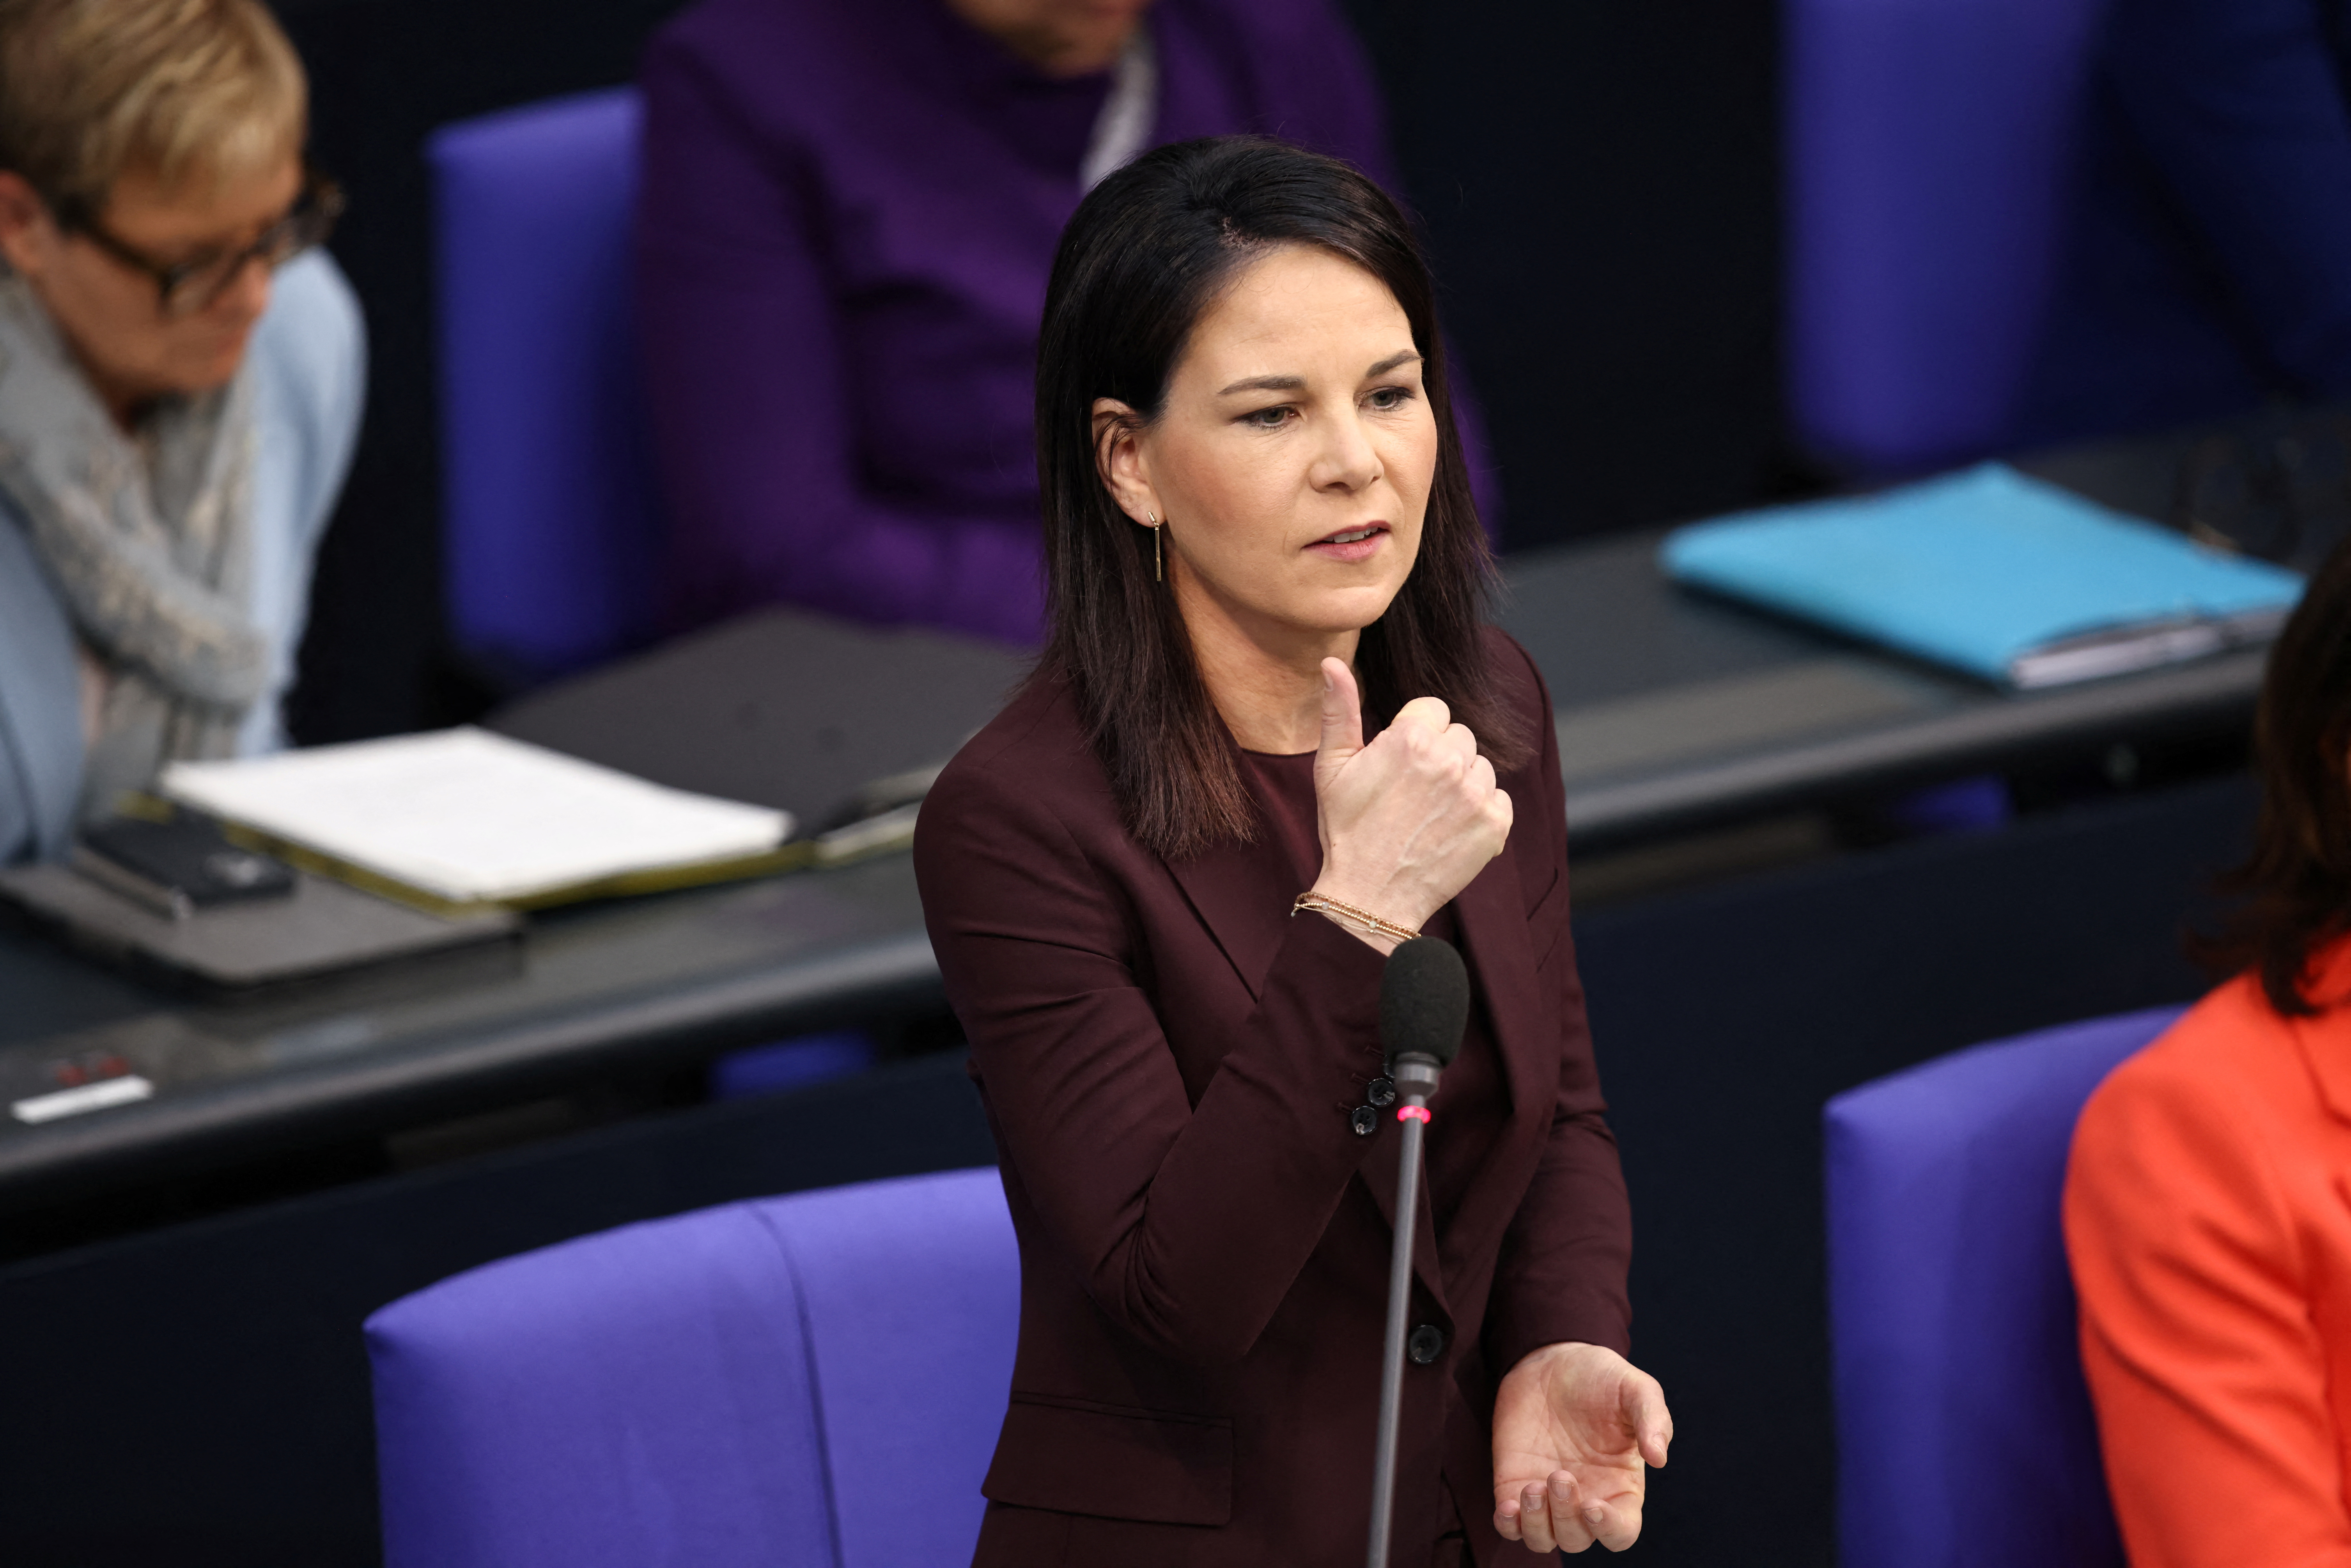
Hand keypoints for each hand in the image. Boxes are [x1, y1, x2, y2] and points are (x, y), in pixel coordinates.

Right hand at [1309, 658, 1511, 948]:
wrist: (1370, 896)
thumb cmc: (1346, 830)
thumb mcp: (1331, 767)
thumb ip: (1339, 710)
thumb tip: (1332, 662)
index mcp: (1410, 739)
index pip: (1433, 709)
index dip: (1414, 733)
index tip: (1400, 763)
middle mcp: (1449, 761)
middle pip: (1459, 735)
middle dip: (1439, 755)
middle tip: (1412, 792)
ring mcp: (1475, 794)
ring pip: (1480, 765)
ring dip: (1461, 782)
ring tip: (1430, 811)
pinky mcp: (1495, 824)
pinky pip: (1499, 798)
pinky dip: (1480, 811)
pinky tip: (1450, 828)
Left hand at [1491, 1341, 1670, 1553]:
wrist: (1551, 1360)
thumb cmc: (1601, 1378)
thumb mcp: (1635, 1389)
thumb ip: (1653, 1420)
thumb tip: (1659, 1458)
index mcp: (1620, 1487)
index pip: (1620, 1533)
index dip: (1609, 1529)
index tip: (1592, 1505)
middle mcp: (1584, 1498)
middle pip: (1578, 1539)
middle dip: (1566, 1517)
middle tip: (1560, 1475)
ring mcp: (1547, 1495)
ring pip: (1542, 1539)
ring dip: (1536, 1524)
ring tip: (1533, 1486)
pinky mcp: (1514, 1484)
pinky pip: (1509, 1525)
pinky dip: (1507, 1525)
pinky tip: (1508, 1506)